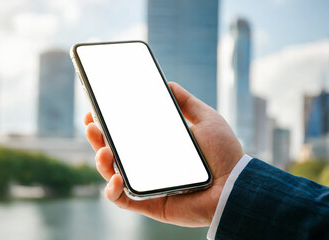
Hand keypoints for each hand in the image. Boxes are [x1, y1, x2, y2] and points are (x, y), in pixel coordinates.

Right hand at [84, 82, 243, 226]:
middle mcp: (146, 164)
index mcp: (156, 146)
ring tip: (102, 149)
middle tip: (91, 123)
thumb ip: (187, 102)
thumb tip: (168, 84)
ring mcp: (144, 184)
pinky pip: (120, 200)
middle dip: (96, 137)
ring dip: (99, 161)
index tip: (95, 109)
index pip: (125, 134)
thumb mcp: (206, 119)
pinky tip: (116, 177)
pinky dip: (111, 190)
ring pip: (111, 173)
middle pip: (112, 151)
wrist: (237, 185)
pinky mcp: (147, 203)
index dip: (107, 122)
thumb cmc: (224, 154)